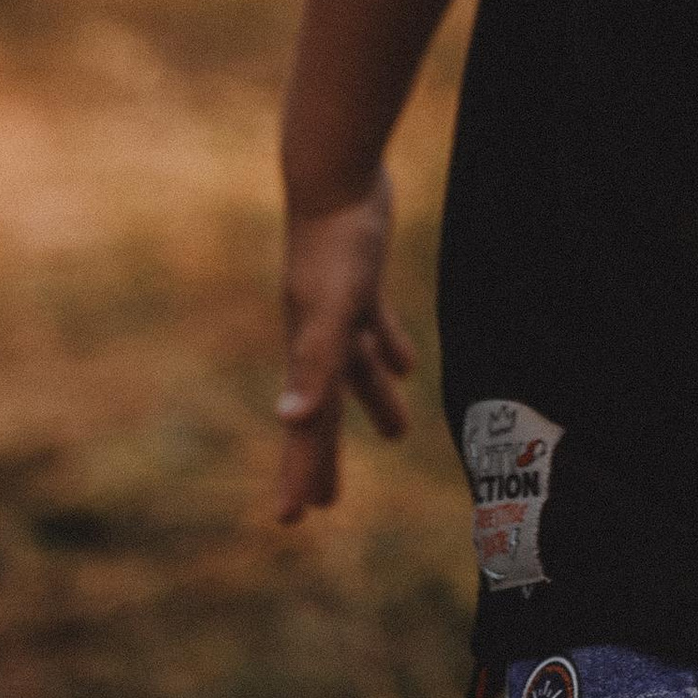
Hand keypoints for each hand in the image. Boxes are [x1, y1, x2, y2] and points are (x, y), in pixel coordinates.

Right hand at [275, 170, 415, 520]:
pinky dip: (389, 348)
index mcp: (309, 355)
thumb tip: (289, 420)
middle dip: (324, 457)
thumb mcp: (329, 311)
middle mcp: (316, 338)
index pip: (304, 429)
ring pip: (354, 371)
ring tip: (398, 436)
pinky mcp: (360, 281)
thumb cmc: (335, 245)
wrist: (335, 175)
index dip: (299, 474)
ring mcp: (337, 309)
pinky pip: (374, 326)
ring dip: (373, 403)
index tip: (290, 521)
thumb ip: (313, 365)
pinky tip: (407, 364)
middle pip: (323, 411)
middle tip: (324, 505)